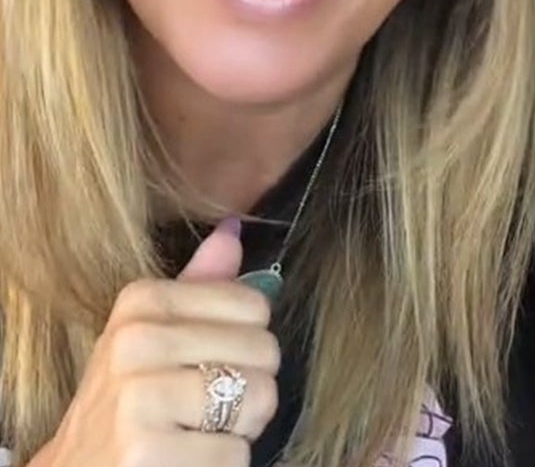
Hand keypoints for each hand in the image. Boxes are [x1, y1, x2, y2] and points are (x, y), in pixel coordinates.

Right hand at [28, 219, 280, 466]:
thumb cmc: (128, 404)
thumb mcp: (150, 337)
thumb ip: (197, 286)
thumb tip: (234, 231)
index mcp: (140, 303)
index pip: (255, 306)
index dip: (243, 343)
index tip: (201, 364)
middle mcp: (134, 343)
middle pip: (264, 351)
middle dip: (247, 387)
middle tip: (200, 407)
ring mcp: (138, 398)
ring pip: (259, 398)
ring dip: (239, 427)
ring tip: (194, 432)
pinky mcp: (148, 452)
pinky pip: (237, 451)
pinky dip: (221, 462)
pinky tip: (183, 459)